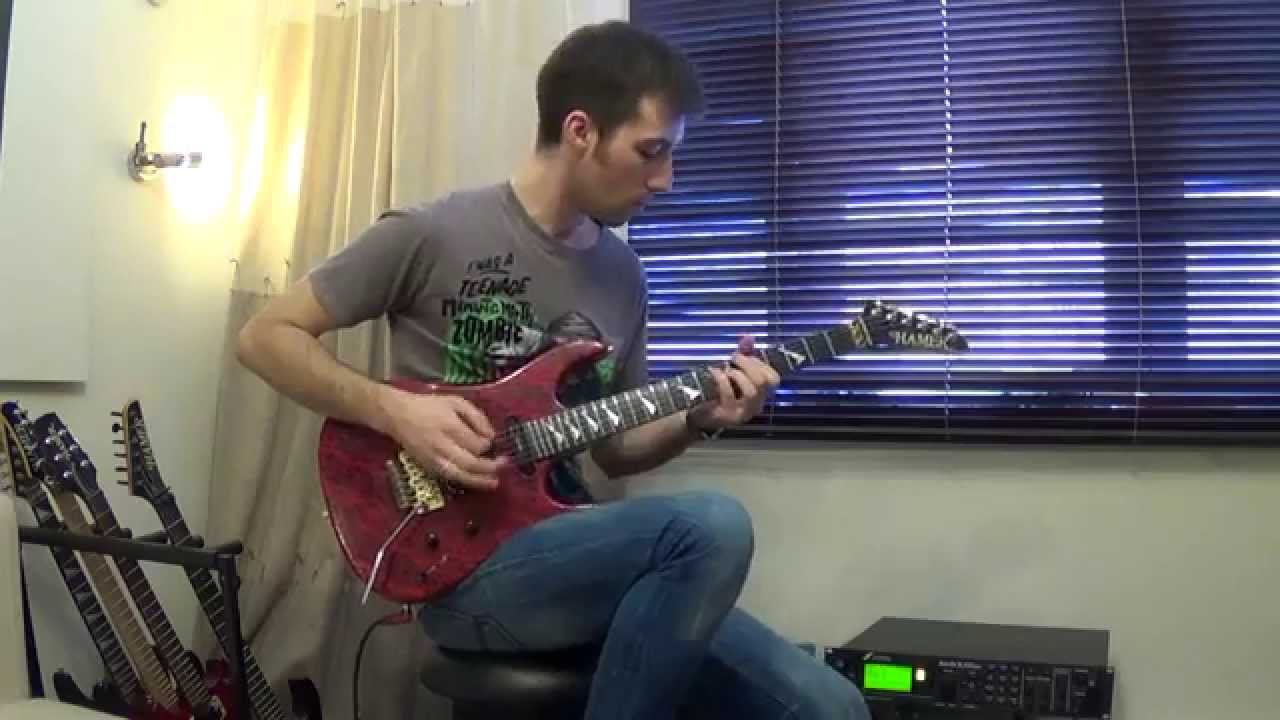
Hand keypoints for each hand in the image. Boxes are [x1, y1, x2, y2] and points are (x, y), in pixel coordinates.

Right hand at [379, 388, 503, 490]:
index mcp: (448, 426)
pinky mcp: (426, 467)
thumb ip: (476, 417)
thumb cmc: (429, 406)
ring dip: (478, 481)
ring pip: (458, 475)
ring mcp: (432, 458)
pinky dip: (463, 480)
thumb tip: (491, 436)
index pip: (475, 444)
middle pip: (469, 463)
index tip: (492, 441)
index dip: (488, 446)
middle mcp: (440, 445)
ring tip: (494, 482)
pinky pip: (448, 477)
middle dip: (489, 467)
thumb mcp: (456, 402)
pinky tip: (475, 480)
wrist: (397, 415)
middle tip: (504, 464)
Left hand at [687, 334, 779, 433]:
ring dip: (737, 374)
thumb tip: (749, 337)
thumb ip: (743, 355)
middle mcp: (755, 405)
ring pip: (751, 391)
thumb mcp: (732, 372)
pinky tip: (714, 373)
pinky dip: (721, 379)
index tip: (745, 356)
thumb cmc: (718, 393)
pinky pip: (728, 394)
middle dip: (747, 364)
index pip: (773, 379)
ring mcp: (742, 412)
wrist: (699, 416)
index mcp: (760, 394)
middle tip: (733, 357)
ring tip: (725, 369)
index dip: (761, 363)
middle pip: (763, 382)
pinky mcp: (727, 415)